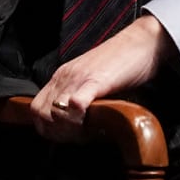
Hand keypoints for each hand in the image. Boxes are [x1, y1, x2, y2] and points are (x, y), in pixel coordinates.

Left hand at [28, 17, 170, 141]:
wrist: (143, 42)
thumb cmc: (122, 64)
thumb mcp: (93, 82)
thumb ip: (81, 97)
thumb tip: (80, 125)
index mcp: (62, 77)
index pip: (36, 109)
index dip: (49, 129)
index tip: (69, 136)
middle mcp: (65, 76)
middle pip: (40, 114)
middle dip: (57, 133)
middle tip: (78, 137)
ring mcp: (78, 77)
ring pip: (53, 111)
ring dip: (68, 129)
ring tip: (87, 133)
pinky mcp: (96, 80)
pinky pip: (76, 100)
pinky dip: (77, 115)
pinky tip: (90, 119)